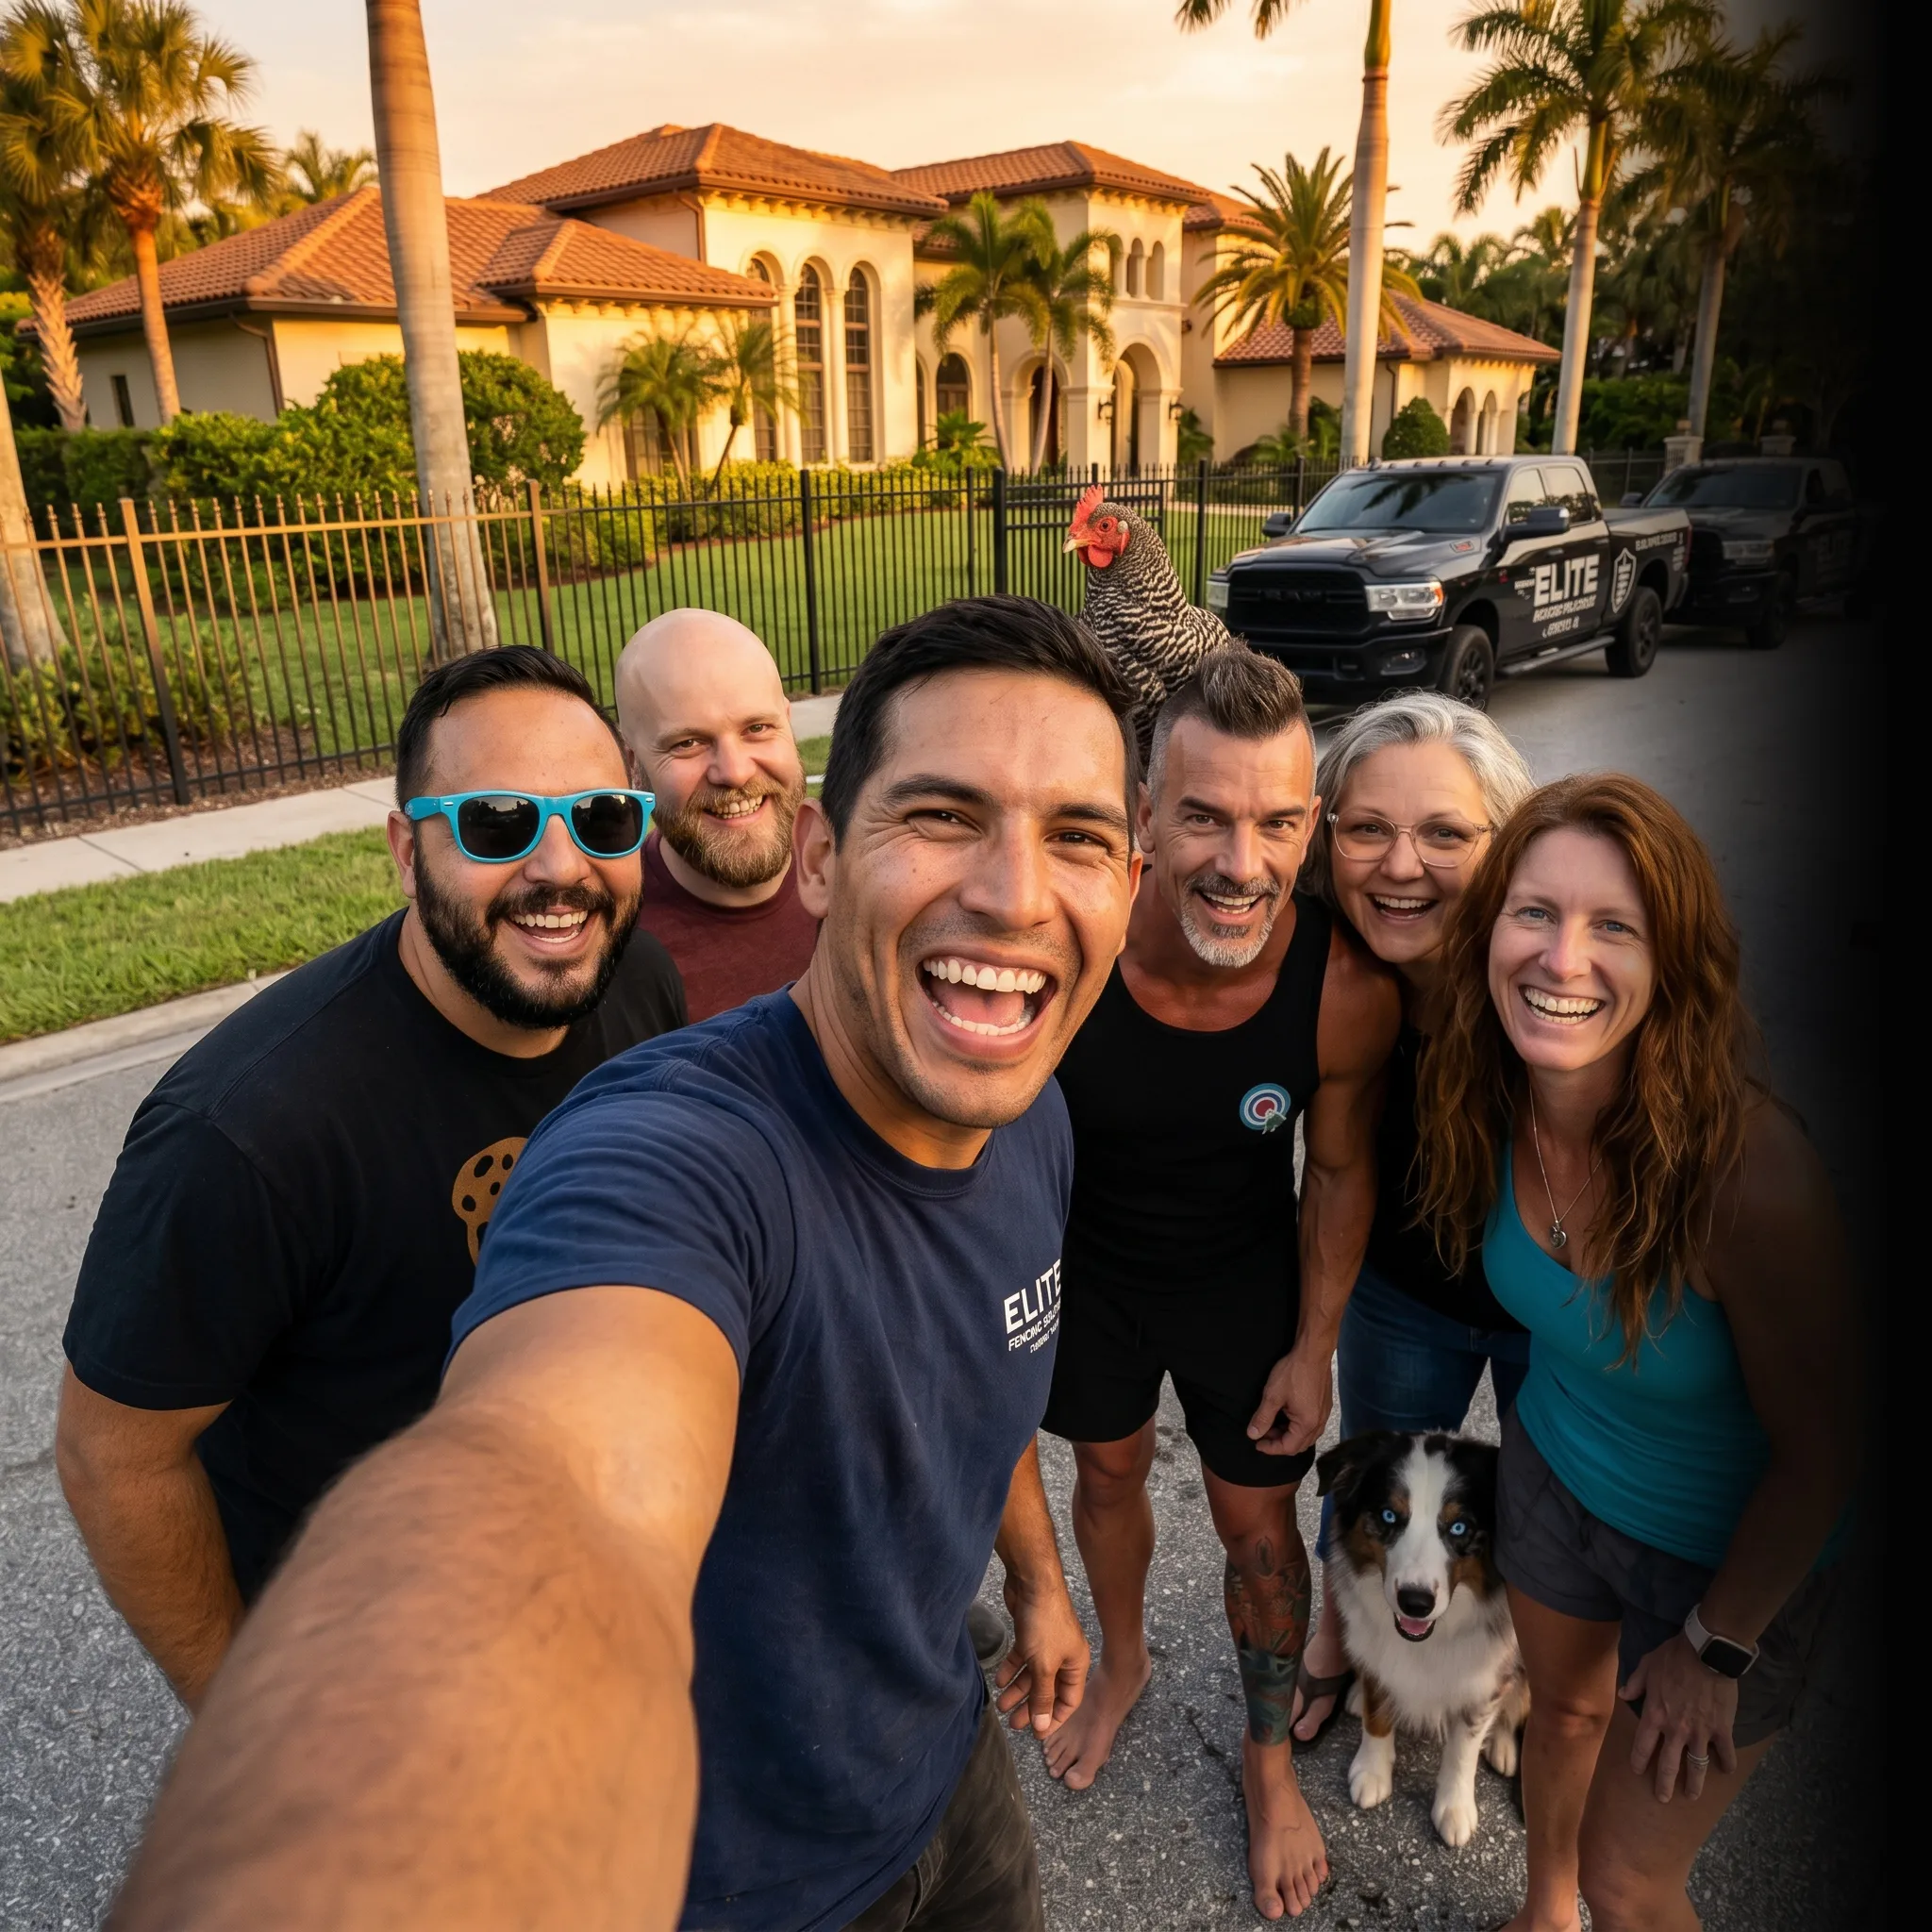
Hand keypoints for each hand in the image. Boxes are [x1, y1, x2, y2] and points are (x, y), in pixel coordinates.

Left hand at [994, 1577, 1089, 1737]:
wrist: (1032, 1582)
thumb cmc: (1045, 1623)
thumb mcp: (1044, 1666)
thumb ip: (1042, 1698)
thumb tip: (1043, 1728)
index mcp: (1076, 1665)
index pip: (1069, 1701)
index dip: (1053, 1719)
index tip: (1035, 1735)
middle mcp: (1064, 1657)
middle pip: (1048, 1689)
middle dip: (1031, 1707)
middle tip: (1012, 1723)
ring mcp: (1047, 1645)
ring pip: (1032, 1675)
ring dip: (1017, 1690)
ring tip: (1001, 1705)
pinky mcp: (1030, 1634)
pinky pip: (1022, 1659)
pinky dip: (1011, 1670)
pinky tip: (999, 1680)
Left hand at [1246, 1342, 1332, 1455]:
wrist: (1313, 1352)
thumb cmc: (1294, 1372)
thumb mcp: (1272, 1395)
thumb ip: (1263, 1417)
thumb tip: (1253, 1435)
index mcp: (1307, 1424)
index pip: (1288, 1447)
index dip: (1271, 1448)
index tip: (1257, 1443)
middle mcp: (1318, 1423)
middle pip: (1299, 1445)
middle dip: (1279, 1443)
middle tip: (1263, 1433)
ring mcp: (1323, 1414)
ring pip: (1306, 1436)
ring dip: (1288, 1435)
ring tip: (1273, 1424)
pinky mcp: (1324, 1406)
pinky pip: (1311, 1425)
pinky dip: (1297, 1427)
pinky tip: (1287, 1416)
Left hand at [1620, 1632, 1738, 1802]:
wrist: (1705, 1653)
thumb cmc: (1673, 1657)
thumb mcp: (1646, 1665)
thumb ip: (1635, 1684)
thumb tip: (1623, 1695)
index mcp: (1655, 1715)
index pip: (1642, 1745)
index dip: (1639, 1761)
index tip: (1638, 1772)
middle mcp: (1675, 1730)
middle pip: (1668, 1765)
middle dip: (1664, 1784)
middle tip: (1663, 1799)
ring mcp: (1700, 1732)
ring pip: (1697, 1767)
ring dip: (1694, 1784)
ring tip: (1692, 1795)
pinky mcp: (1722, 1730)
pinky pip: (1726, 1753)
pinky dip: (1727, 1764)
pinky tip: (1726, 1771)